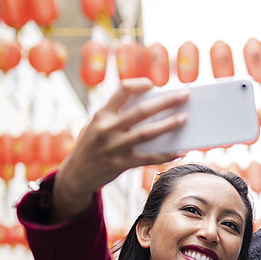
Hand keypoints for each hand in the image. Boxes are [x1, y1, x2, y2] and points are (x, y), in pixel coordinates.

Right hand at [51, 79, 188, 221]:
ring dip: (169, 125)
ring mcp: (114, 147)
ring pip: (147, 133)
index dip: (139, 84)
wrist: (75, 176)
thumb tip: (153, 110)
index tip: (153, 84)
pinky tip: (180, 151)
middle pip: (142, 111)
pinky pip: (148, 158)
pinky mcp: (121, 164)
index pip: (122, 90)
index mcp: (101, 115)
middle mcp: (107, 129)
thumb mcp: (96, 126)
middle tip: (185, 95)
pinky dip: (166, 155)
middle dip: (166, 102)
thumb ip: (117, 117)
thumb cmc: (92, 146)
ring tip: (185, 118)